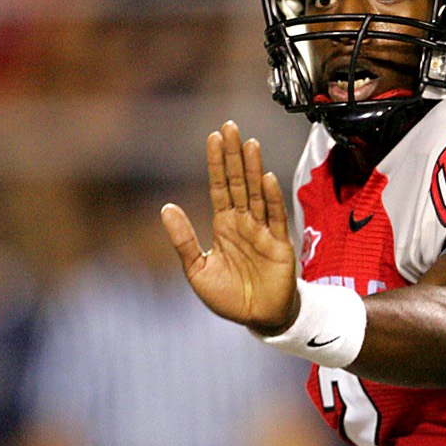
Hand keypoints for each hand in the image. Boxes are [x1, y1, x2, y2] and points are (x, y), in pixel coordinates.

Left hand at [161, 120, 298, 332]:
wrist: (258, 318)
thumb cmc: (229, 296)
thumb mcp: (196, 270)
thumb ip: (183, 240)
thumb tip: (166, 207)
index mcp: (223, 226)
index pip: (219, 187)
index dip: (216, 163)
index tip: (213, 137)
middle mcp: (243, 223)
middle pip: (238, 182)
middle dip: (233, 155)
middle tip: (230, 127)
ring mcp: (262, 231)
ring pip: (256, 193)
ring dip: (253, 168)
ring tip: (249, 143)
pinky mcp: (279, 244)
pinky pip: (275, 217)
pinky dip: (271, 198)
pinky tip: (267, 178)